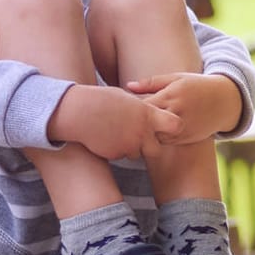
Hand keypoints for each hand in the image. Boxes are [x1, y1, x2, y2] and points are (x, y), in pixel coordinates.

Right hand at [48, 84, 182, 159]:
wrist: (79, 112)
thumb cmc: (102, 100)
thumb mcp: (126, 98)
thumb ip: (141, 108)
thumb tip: (150, 110)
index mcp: (147, 114)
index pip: (175, 125)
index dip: (171, 128)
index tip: (163, 128)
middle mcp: (141, 132)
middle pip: (156, 150)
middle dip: (149, 147)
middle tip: (138, 139)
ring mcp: (129, 145)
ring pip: (136, 154)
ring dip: (130, 148)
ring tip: (116, 133)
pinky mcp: (115, 154)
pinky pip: (120, 155)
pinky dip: (115, 150)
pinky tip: (105, 138)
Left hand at [124, 71, 242, 143]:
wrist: (224, 102)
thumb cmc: (196, 86)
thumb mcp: (176, 78)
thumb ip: (151, 83)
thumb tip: (127, 86)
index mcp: (170, 96)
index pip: (141, 106)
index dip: (130, 107)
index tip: (123, 105)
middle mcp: (175, 113)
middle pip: (145, 123)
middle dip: (134, 121)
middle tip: (124, 119)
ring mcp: (180, 128)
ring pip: (152, 136)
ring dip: (144, 132)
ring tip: (136, 126)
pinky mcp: (184, 139)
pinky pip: (162, 142)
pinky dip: (155, 138)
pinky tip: (151, 131)